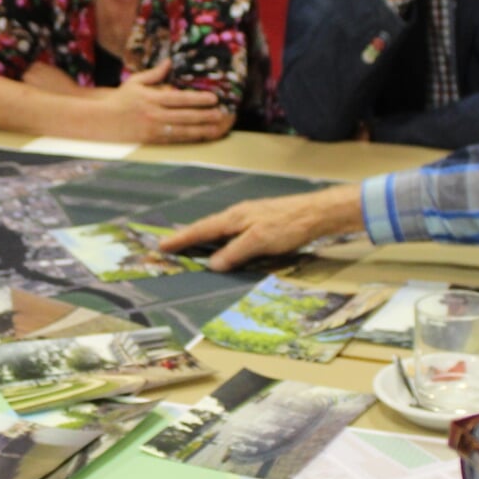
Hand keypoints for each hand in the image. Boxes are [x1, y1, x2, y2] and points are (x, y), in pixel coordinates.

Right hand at [99, 64, 233, 143]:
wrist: (102, 121)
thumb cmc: (120, 100)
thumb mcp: (135, 82)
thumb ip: (154, 74)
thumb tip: (170, 63)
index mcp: (152, 98)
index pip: (180, 98)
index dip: (198, 99)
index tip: (213, 98)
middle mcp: (154, 114)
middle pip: (185, 115)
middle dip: (205, 115)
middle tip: (221, 114)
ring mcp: (153, 129)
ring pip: (182, 130)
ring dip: (201, 129)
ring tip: (216, 128)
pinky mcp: (151, 140)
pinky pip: (174, 139)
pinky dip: (189, 138)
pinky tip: (200, 137)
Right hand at [159, 184, 364, 271]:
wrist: (316, 214)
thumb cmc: (287, 225)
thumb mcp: (259, 241)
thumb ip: (235, 252)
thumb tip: (213, 264)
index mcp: (233, 218)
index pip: (201, 230)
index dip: (181, 239)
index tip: (162, 246)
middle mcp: (238, 215)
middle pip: (207, 228)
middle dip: (188, 237)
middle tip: (170, 247)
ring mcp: (249, 217)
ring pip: (220, 230)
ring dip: (204, 239)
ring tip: (190, 248)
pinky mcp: (260, 222)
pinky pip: (232, 233)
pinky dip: (221, 240)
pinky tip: (224, 247)